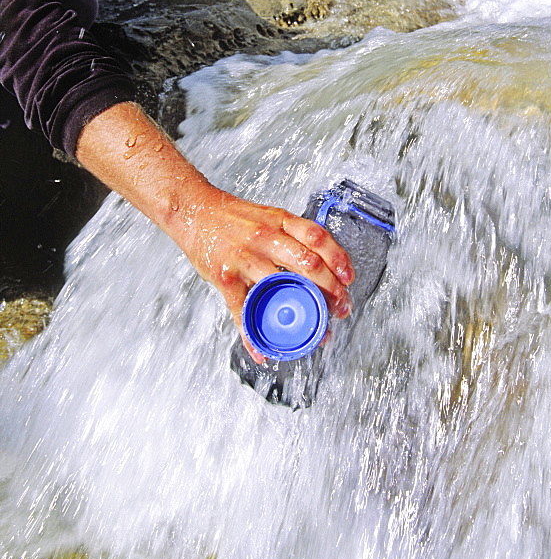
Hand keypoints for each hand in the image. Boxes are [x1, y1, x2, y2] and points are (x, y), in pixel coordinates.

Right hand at [76, 103, 354, 360]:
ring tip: (317, 329)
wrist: (193, 210)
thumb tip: (322, 259)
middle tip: (340, 307)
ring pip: (280, 287)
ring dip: (302, 312)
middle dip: (330, 290)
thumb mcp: (268, 216)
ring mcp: (244, 257)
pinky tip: (262, 348)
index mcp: (279, 220)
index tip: (349, 278)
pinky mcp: (224, 277)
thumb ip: (292, 235)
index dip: (338, 258)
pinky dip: (253, 334)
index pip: (317, 237)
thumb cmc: (233, 218)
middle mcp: (265, 237)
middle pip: (307, 263)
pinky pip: (242, 310)